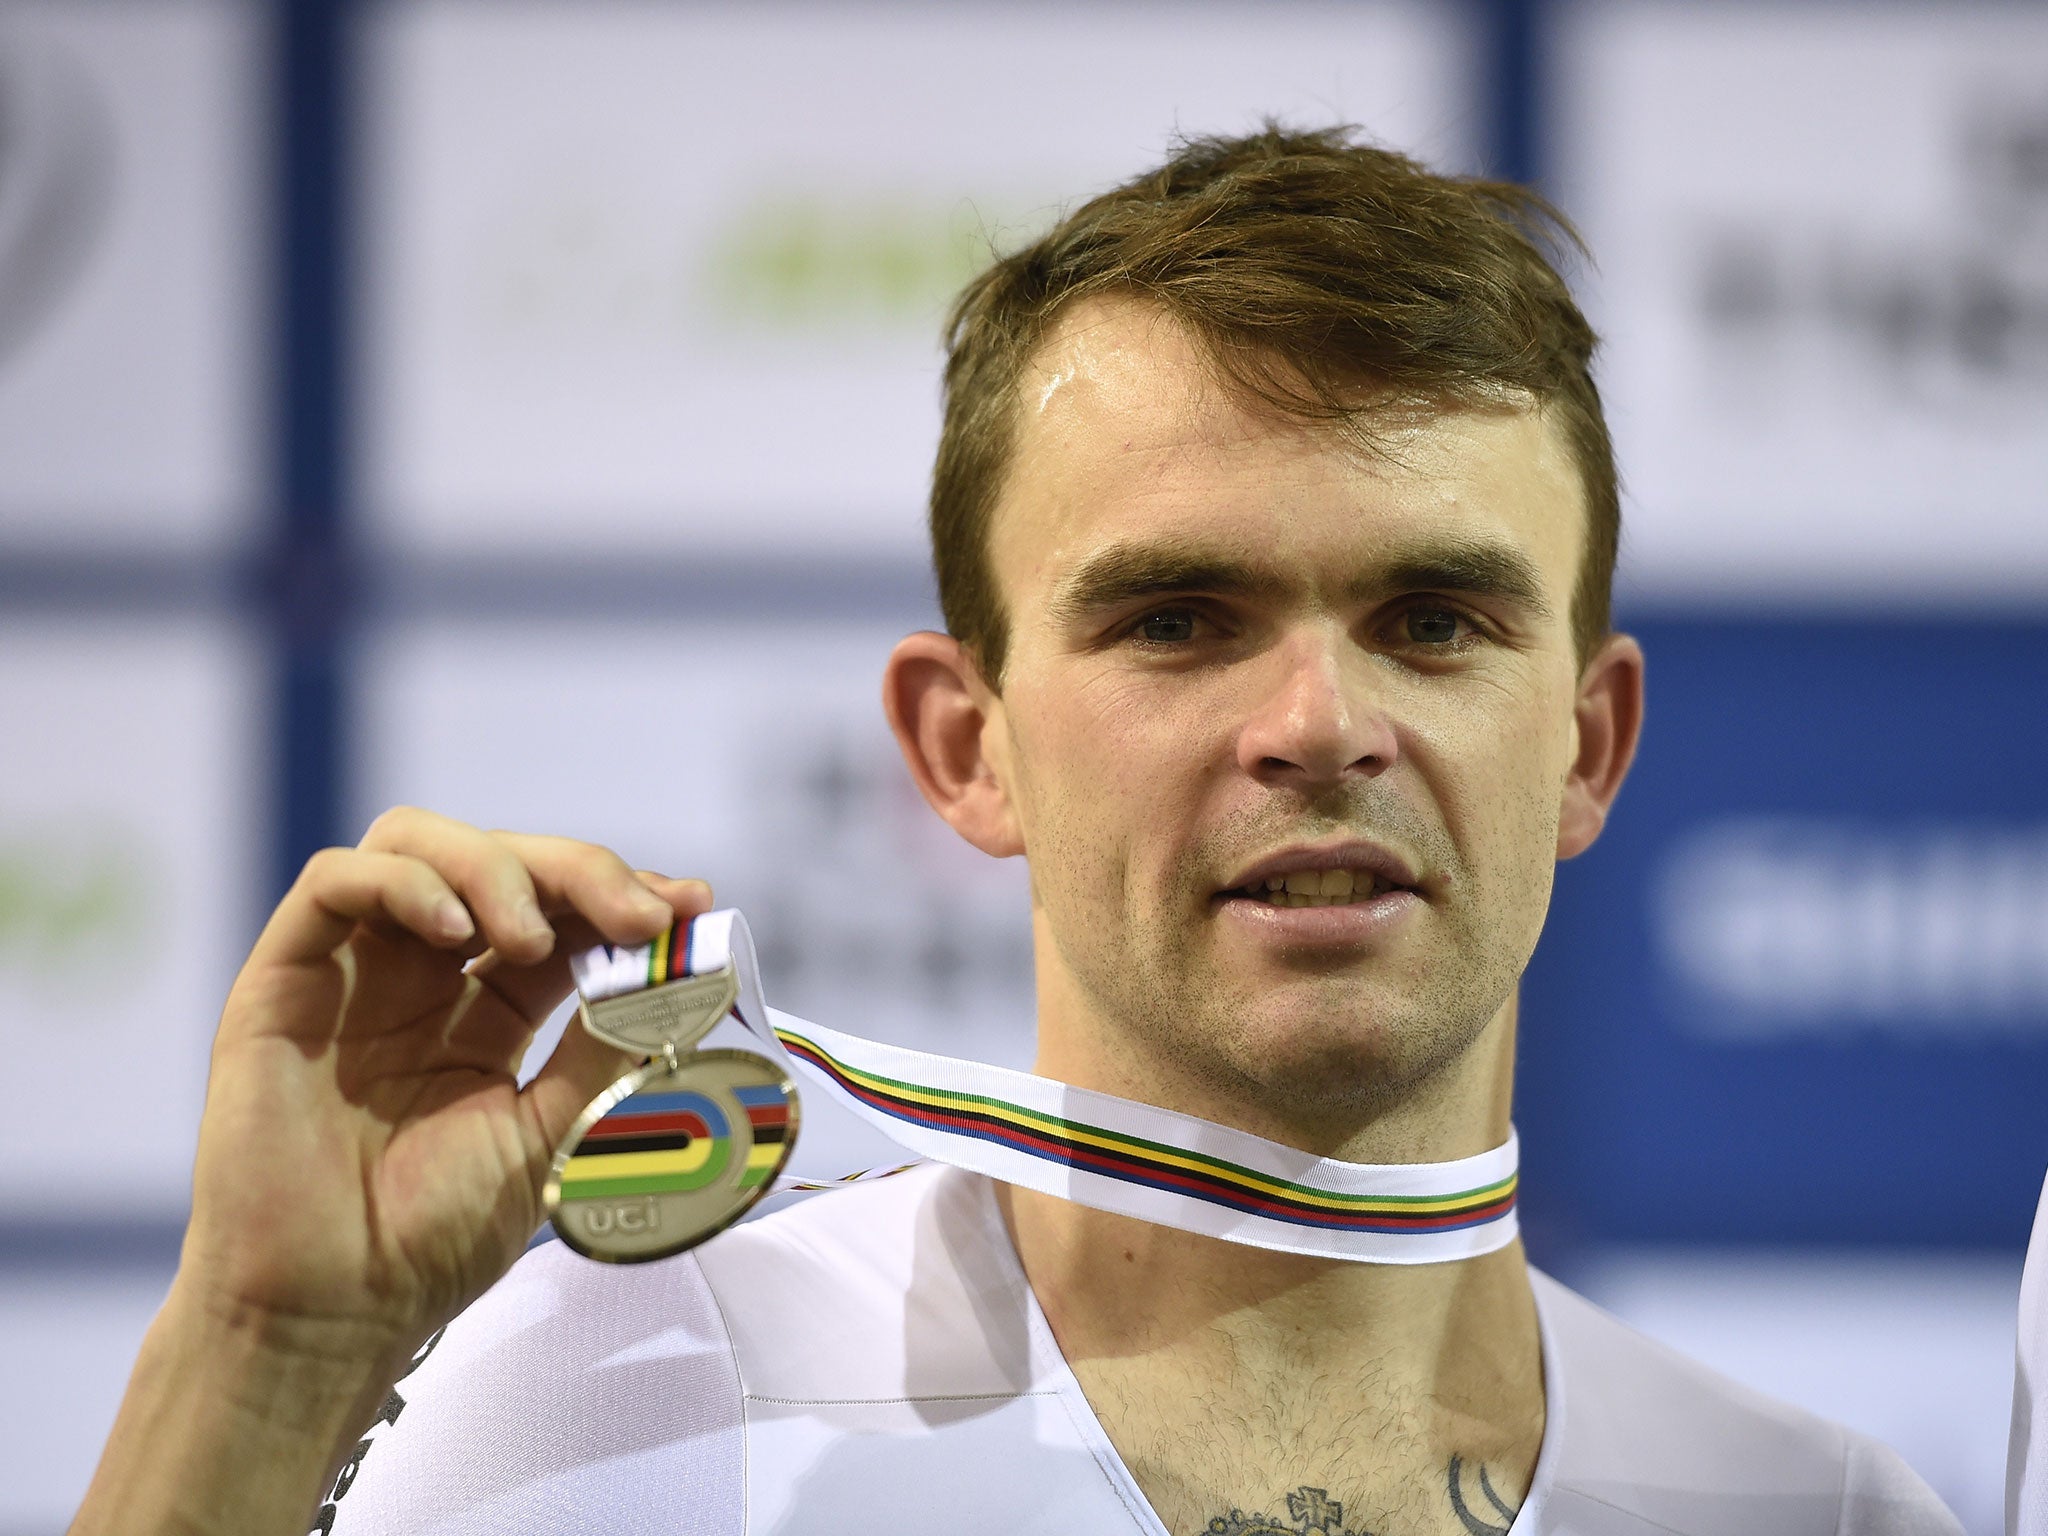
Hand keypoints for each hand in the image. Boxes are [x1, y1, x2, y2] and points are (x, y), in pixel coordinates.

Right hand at [176, 807, 703, 1358]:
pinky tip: (456, 931)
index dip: (622, 894)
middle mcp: (421, 977)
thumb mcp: (556, 1133)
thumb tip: (677, 968)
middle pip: (502, 862)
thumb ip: (607, 1046)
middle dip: (580, 871)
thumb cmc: (435, 1237)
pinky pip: (334, 882)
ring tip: (530, 938)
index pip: (560, 914)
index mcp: (487, 1012)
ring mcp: (352, 973)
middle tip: (637, 914)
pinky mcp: (283, 981)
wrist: (333, 1312)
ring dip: (495, 867)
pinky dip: (404, 882)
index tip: (686, 907)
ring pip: (418, 846)